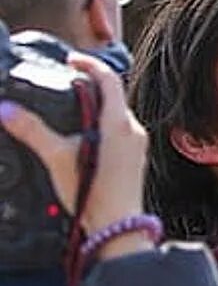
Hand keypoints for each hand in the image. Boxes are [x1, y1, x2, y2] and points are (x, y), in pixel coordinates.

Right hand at [0, 55, 153, 259]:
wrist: (119, 225)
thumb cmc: (94, 195)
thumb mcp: (57, 158)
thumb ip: (32, 131)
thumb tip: (7, 110)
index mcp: (118, 122)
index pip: (109, 78)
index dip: (90, 64)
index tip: (72, 60)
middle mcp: (133, 128)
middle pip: (113, 94)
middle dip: (90, 85)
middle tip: (67, 82)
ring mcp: (137, 142)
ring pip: (116, 113)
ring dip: (94, 106)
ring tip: (70, 109)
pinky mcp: (135, 155)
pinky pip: (119, 129)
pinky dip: (101, 124)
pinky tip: (83, 136)